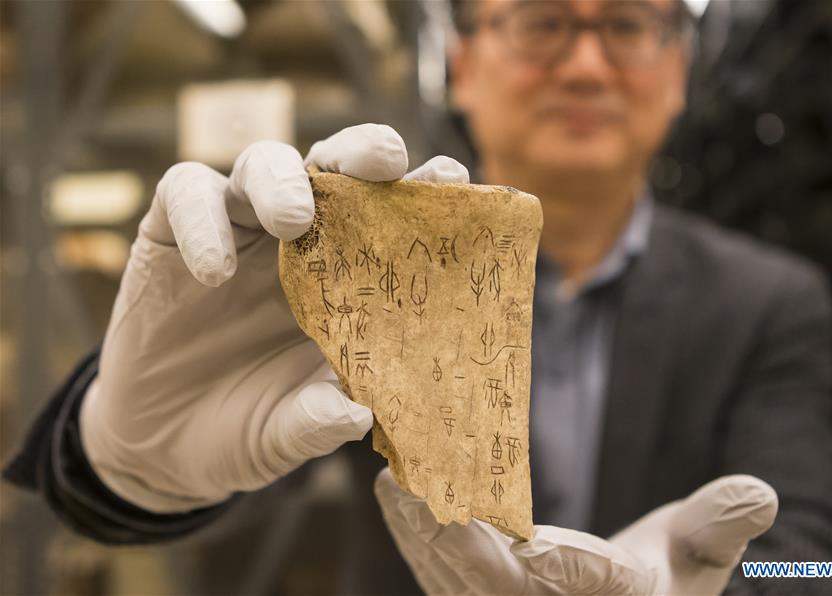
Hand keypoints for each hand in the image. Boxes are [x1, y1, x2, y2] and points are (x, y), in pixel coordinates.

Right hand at [81, 124, 468, 512]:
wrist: (168, 449)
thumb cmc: (251, 426)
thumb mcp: (291, 431)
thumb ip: (319, 421)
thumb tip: (356, 414)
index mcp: (348, 276)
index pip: (393, 213)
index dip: (426, 191)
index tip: (453, 179)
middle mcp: (300, 240)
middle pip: (335, 165)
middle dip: (363, 151)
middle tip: (384, 161)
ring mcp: (237, 229)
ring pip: (263, 162)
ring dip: (282, 179)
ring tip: (292, 220)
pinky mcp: (171, 233)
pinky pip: (185, 194)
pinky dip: (202, 220)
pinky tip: (214, 272)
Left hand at [374, 468, 777, 594]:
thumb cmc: (666, 584)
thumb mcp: (699, 557)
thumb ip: (718, 525)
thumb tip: (759, 493)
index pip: (551, 578)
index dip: (512, 547)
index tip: (469, 505)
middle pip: (483, 579)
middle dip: (445, 529)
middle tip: (408, 475)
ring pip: (451, 575)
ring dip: (419, 526)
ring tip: (392, 474)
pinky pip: (440, 574)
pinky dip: (415, 536)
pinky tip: (393, 496)